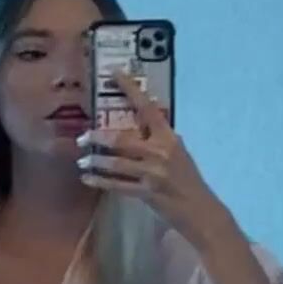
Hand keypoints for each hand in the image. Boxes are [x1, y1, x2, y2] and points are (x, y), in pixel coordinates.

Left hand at [77, 69, 228, 249]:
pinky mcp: (147, 193)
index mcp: (169, 136)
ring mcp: (153, 173)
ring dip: (95, 161)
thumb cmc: (187, 180)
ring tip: (82, 160)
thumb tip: (137, 124)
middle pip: (121, 138)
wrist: (200, 210)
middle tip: (82, 137)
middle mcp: (160, 151)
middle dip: (97, 137)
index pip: (147, 107)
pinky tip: (87, 178)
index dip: (129, 89)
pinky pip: (116, 185)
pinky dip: (99, 181)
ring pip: (115, 163)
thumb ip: (158, 139)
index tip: (113, 73)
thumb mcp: (177, 152)